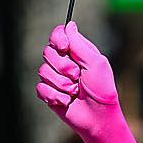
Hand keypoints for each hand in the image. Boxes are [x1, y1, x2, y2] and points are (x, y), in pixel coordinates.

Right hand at [36, 21, 119, 139]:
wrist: (99, 118)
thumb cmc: (102, 90)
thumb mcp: (95, 63)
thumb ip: (79, 44)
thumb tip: (70, 24)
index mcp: (76, 52)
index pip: (58, 35)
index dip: (57, 39)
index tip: (64, 47)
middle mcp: (64, 63)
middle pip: (47, 52)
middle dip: (62, 66)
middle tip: (77, 77)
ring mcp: (55, 78)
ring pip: (42, 71)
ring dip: (61, 84)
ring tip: (74, 92)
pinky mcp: (49, 94)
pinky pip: (40, 88)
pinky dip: (54, 96)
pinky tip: (66, 102)